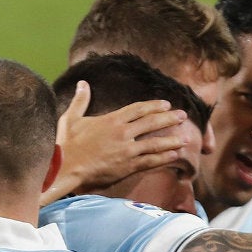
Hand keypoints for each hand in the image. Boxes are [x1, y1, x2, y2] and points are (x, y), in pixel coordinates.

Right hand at [55, 81, 187, 191]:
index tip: (166, 104)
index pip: (138, 109)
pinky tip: (175, 155)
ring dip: (171, 140)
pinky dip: (164, 157)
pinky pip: (150, 161)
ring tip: (185, 138)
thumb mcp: (71, 118)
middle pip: (151, 123)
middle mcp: (123, 133)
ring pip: (155, 143)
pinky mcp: (127, 167)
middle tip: (182, 116)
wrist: (65, 168)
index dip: (154, 106)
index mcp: (112, 120)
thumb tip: (83, 83)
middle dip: (169, 119)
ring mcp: (127, 151)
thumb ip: (81, 100)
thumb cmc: (66, 144)